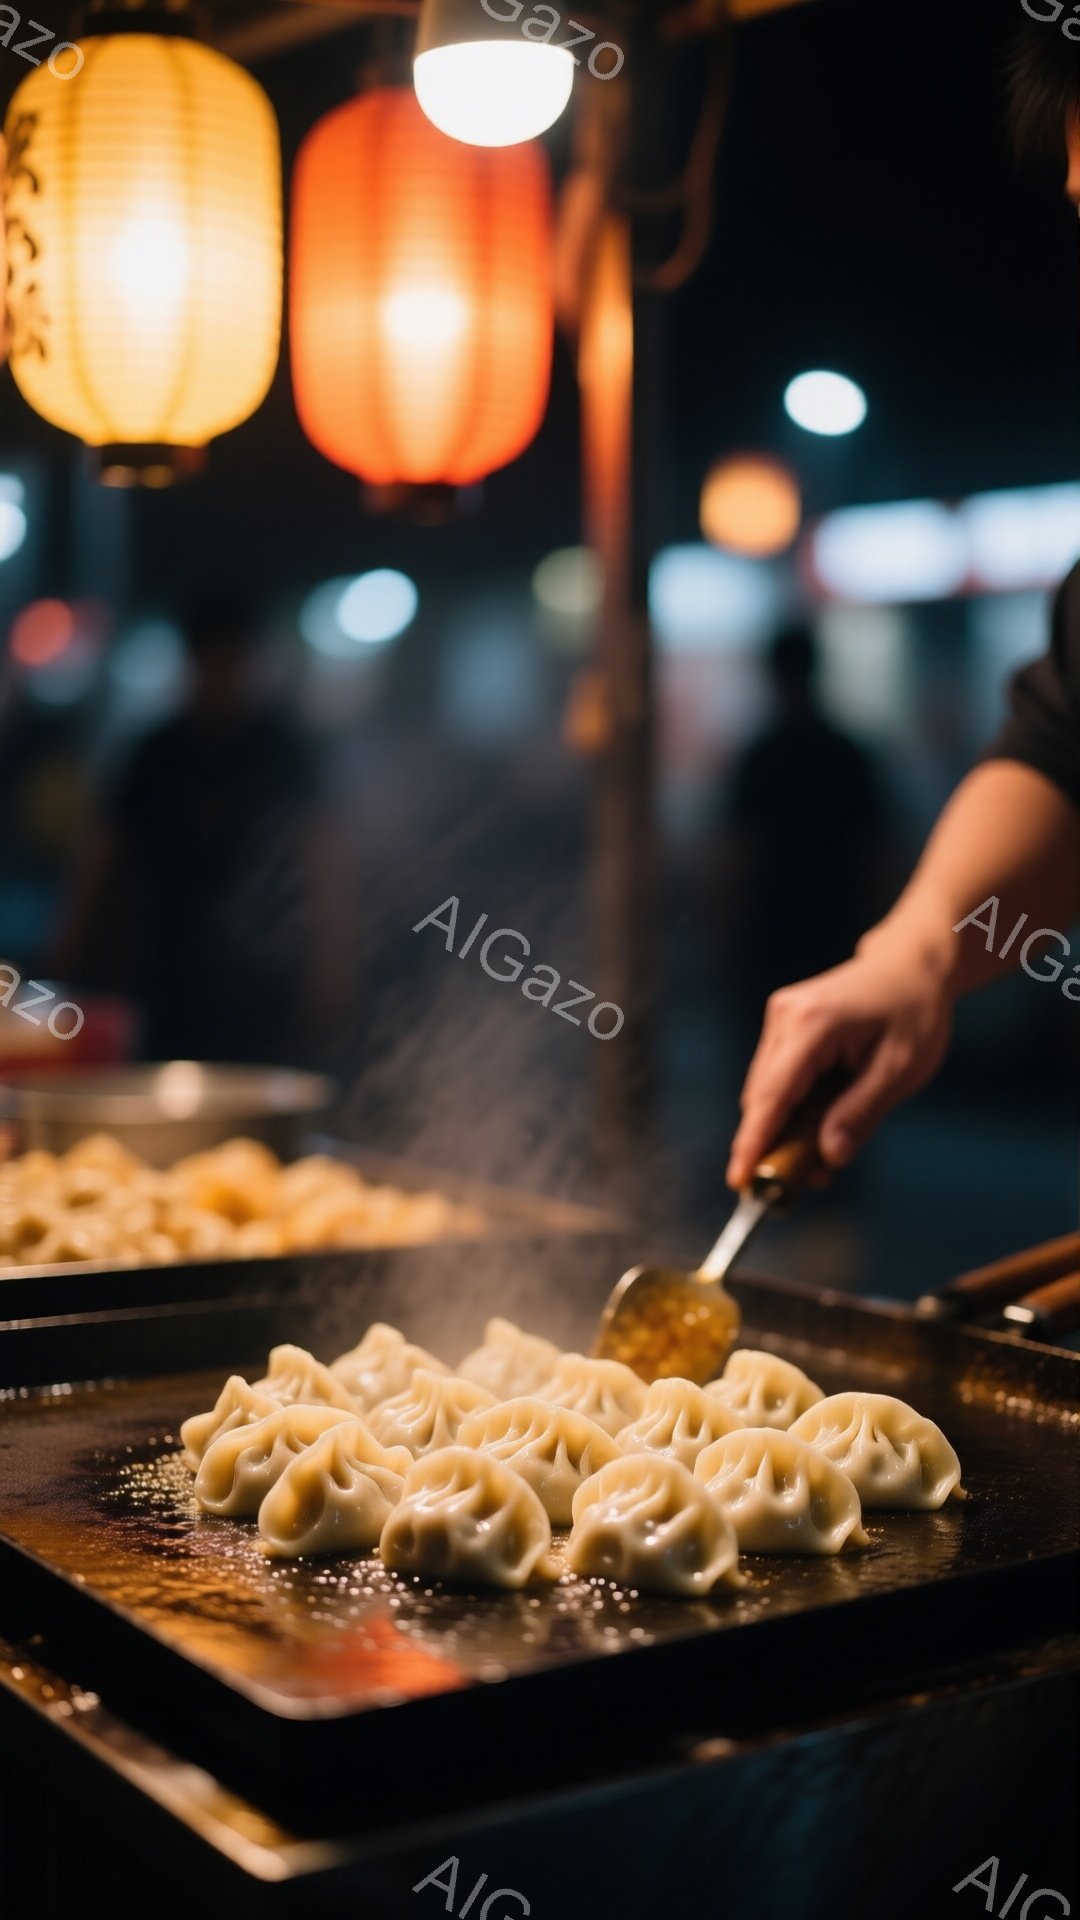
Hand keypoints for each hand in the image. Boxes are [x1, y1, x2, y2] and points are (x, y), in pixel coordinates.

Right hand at [726, 937, 955, 1189]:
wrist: (910, 967)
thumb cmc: (913, 1014)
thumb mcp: (900, 1070)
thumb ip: (861, 1114)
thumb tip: (828, 1157)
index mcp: (814, 1025)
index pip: (773, 1096)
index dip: (753, 1143)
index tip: (739, 1181)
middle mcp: (785, 1017)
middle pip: (763, 1098)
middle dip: (775, 1144)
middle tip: (805, 1183)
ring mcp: (779, 1017)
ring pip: (766, 1091)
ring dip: (784, 1128)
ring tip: (820, 1160)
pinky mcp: (783, 1024)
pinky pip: (776, 1078)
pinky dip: (791, 1108)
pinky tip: (818, 1127)